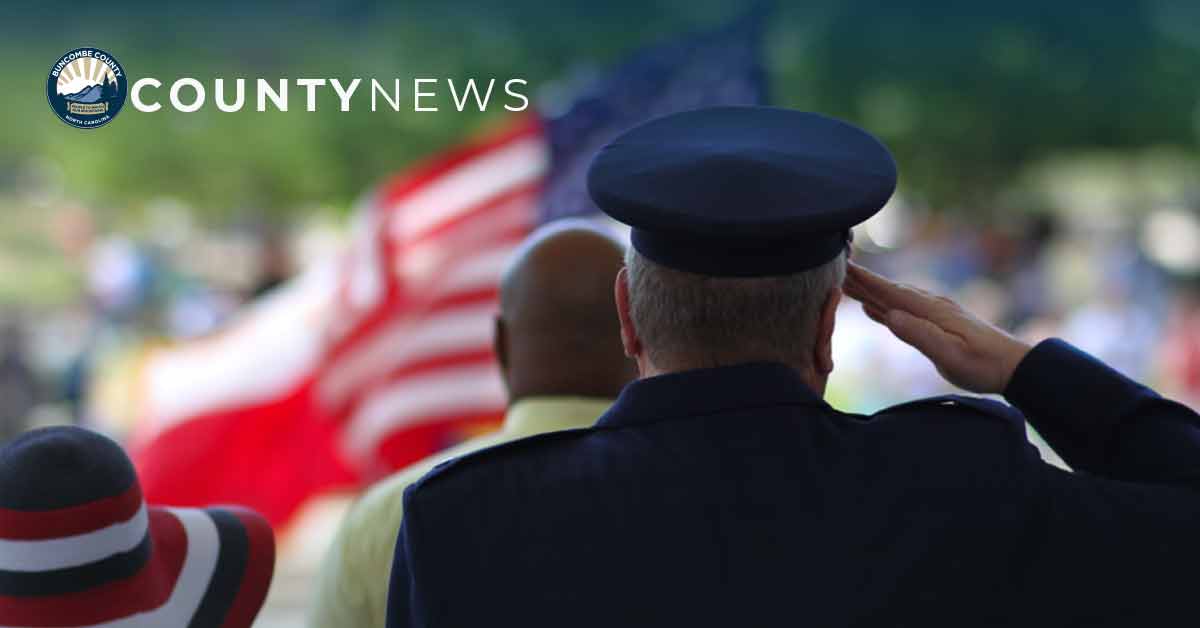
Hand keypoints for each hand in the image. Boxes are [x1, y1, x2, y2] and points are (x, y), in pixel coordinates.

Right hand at [843, 262, 1031, 394]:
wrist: (1015, 366)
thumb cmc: (983, 365)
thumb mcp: (950, 355)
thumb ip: (920, 335)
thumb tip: (890, 315)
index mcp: (931, 312)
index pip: (891, 292)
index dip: (866, 281)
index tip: (843, 267)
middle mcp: (931, 307)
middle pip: (890, 291)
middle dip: (862, 282)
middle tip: (834, 270)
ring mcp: (936, 314)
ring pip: (895, 299)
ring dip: (871, 292)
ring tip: (848, 286)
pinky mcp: (939, 324)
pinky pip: (905, 310)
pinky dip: (886, 306)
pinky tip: (876, 308)